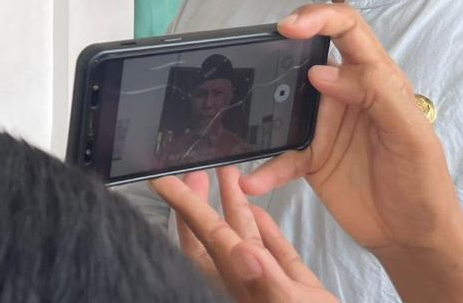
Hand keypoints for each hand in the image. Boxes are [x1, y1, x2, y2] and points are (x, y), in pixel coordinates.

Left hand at [152, 166, 336, 302]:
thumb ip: (270, 285)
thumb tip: (242, 253)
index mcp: (242, 287)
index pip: (206, 239)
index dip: (184, 207)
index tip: (161, 181)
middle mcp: (250, 287)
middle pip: (215, 238)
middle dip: (202, 203)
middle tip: (194, 171)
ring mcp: (273, 290)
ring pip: (247, 242)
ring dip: (237, 208)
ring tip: (228, 174)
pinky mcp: (301, 293)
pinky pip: (278, 257)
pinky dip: (268, 233)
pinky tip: (260, 212)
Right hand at [242, 4, 459, 253]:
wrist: (413, 236)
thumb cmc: (423, 181)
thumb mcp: (412, 135)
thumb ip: (376, 94)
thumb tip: (319, 71)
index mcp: (375, 79)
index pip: (348, 30)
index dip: (319, 18)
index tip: (289, 27)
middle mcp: (345, 94)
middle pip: (306, 55)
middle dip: (279, 47)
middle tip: (255, 52)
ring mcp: (323, 124)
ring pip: (282, 100)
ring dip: (260, 105)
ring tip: (235, 107)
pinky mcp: (309, 157)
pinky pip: (278, 156)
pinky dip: (264, 167)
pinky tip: (252, 180)